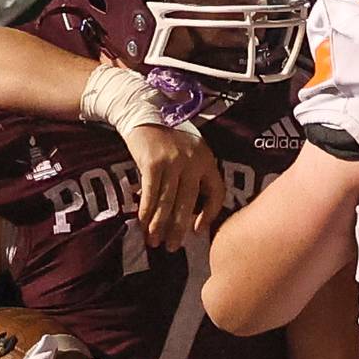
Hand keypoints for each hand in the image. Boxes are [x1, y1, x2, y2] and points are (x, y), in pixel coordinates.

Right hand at [124, 126, 223, 250]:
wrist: (144, 111)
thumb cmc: (167, 136)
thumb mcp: (190, 151)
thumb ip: (194, 174)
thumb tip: (192, 211)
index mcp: (207, 159)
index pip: (216, 193)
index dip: (209, 215)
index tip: (197, 231)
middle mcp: (193, 161)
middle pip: (188, 203)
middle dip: (178, 229)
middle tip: (171, 247)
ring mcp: (173, 161)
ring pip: (167, 202)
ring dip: (159, 225)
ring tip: (153, 242)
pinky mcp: (153, 162)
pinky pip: (151, 194)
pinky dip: (146, 212)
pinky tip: (142, 224)